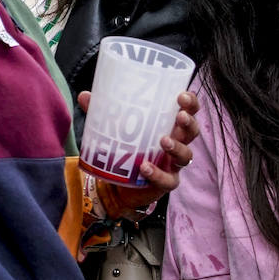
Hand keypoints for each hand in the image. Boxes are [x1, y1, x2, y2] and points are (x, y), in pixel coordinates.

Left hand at [78, 90, 199, 214]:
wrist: (119, 184)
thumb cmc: (126, 147)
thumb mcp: (117, 128)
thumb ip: (103, 111)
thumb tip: (85, 95)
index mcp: (169, 123)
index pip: (188, 110)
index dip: (190, 102)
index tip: (182, 95)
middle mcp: (177, 142)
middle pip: (192, 131)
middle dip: (189, 121)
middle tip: (179, 114)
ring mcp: (173, 164)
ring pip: (186, 155)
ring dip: (177, 147)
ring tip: (163, 141)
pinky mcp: (165, 183)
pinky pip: (167, 180)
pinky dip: (157, 173)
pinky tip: (144, 166)